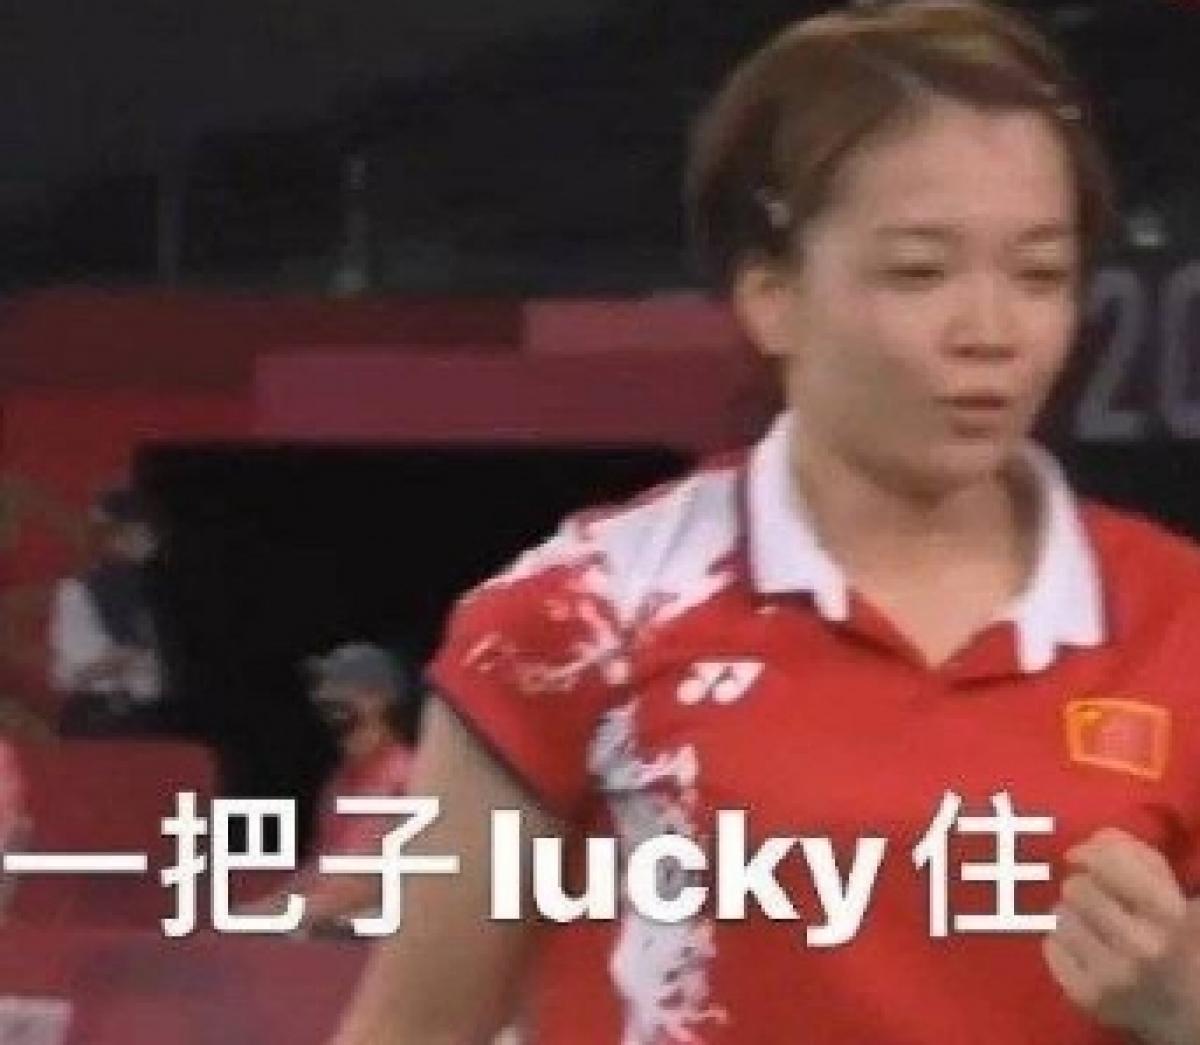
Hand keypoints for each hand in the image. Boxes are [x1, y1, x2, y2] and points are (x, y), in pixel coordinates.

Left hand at [1043, 827, 1199, 1043]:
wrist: (1179, 1005)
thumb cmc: (1168, 934)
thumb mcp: (1165, 888)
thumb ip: (1130, 853)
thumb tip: (1080, 849)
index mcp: (1169, 914)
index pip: (1108, 860)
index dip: (1091, 855)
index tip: (1084, 860)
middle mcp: (1143, 946)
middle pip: (1075, 887)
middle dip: (1083, 891)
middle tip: (1098, 904)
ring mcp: (1113, 976)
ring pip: (1060, 916)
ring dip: (1072, 917)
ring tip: (1095, 930)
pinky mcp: (1086, 997)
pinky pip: (1050, 946)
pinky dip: (1063, 945)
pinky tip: (1086, 953)